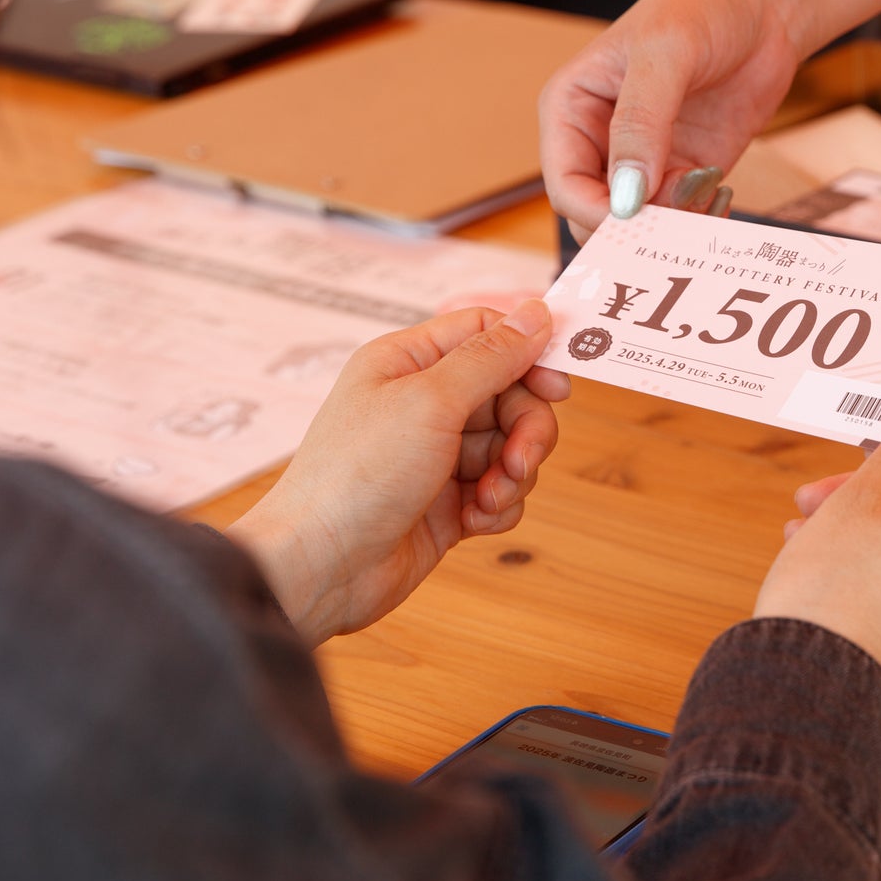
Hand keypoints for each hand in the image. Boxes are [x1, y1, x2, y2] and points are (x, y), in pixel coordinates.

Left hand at [229, 301, 568, 644]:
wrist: (322, 567)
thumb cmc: (357, 476)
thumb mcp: (431, 401)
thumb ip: (491, 357)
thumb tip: (537, 313)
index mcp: (409, 363)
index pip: (486, 333)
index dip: (528, 355)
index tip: (558, 387)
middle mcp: (423, 403)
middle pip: (510, 393)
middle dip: (526, 429)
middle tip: (520, 461)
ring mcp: (436, 454)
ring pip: (511, 445)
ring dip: (512, 474)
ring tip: (485, 498)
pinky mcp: (447, 501)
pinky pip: (501, 489)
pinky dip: (498, 506)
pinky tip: (472, 522)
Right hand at [538, 0, 804, 238]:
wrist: (767, 3)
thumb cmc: (704, 5)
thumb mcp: (664, 54)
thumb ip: (640, 124)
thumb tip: (626, 197)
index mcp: (571, 108)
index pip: (564, 185)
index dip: (596, 214)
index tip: (638, 222)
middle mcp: (599, 140)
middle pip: (595, 217)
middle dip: (635, 229)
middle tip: (680, 219)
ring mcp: (644, 160)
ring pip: (639, 227)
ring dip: (672, 227)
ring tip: (707, 194)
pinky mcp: (685, 171)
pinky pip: (679, 218)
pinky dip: (697, 220)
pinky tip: (720, 193)